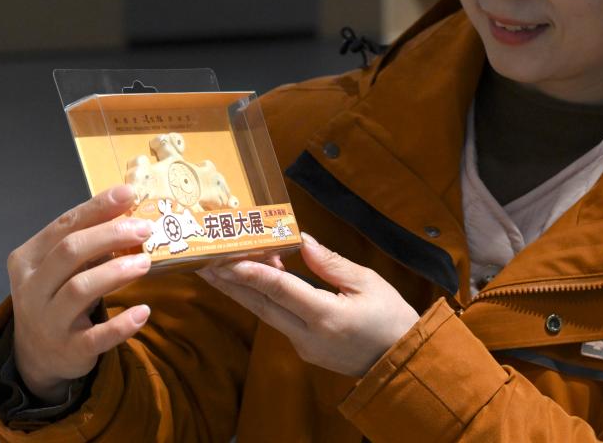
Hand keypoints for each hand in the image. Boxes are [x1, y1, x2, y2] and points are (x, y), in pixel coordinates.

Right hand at [8, 185, 153, 402]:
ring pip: (80, 288)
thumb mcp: (59, 265)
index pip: (63, 225)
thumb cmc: (56, 295)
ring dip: (116, 271)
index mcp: (28, 259)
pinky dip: (122, 324)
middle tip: (144, 228)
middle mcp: (31, 288)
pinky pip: (97, 336)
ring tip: (145, 262)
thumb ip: (86, 239)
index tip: (129, 193)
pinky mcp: (69, 350)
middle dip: (110, 234)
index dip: (97, 207)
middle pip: (70, 251)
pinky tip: (143, 311)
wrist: (37, 355)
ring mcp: (48, 320)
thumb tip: (128, 206)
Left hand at [197, 233, 419, 376]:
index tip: (227, 258)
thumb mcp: (366, 282)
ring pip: (264, 313)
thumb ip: (330, 263)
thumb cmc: (390, 318)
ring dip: (240, 290)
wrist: (399, 362)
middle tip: (203, 261)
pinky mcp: (304, 348)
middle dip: (229, 282)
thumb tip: (301, 240)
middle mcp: (308, 335)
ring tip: (215, 269)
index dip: (252, 272)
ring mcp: (303, 346)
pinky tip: (252, 280)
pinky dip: (262, 298)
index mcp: (327, 317)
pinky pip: (277, 319)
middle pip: (261, 305)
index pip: (281, 290)